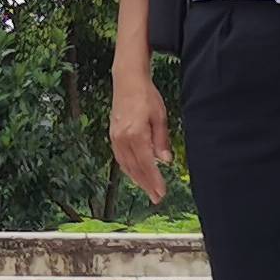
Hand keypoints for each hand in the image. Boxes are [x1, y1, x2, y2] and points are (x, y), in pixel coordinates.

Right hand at [109, 70, 172, 205]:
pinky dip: (128, 169)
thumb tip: (165, 161)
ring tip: (148, 189)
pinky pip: (120, 158)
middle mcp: (122, 139)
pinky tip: (136, 174)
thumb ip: (161, 140)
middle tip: (157, 198)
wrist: (127, 81)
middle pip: (136, 168)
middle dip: (147, 185)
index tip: (161, 193)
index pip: (147, 164)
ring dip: (137, 179)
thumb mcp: (160, 116)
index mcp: (136, 134)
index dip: (154, 181)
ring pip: (126, 165)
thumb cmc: (146, 96)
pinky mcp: (113, 136)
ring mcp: (115, 138)